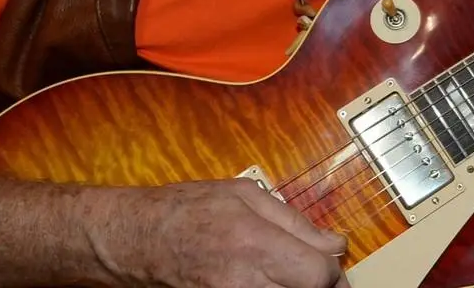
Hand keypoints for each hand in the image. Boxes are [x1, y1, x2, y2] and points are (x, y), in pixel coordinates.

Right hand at [109, 178, 349, 287]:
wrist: (139, 239)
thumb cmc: (187, 209)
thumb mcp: (243, 195)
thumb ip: (294, 220)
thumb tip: (334, 243)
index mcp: (255, 243)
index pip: (319, 274)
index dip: (332, 269)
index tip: (330, 261)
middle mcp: (246, 281)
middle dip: (318, 283)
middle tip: (314, 272)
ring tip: (290, 275)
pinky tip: (269, 281)